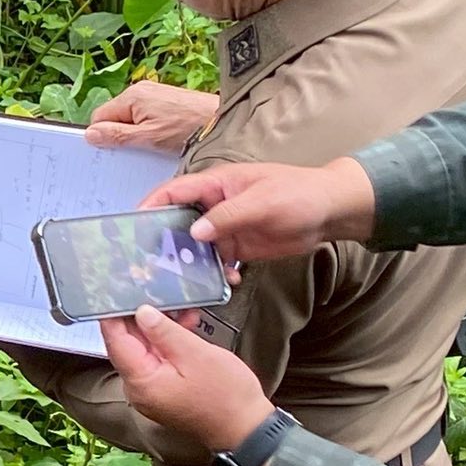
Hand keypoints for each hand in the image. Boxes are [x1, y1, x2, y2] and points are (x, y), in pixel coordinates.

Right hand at [86, 80, 219, 153]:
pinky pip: (145, 116)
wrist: (223, 121)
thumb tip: (90, 134)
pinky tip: (164, 137)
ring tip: (156, 142)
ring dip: (137, 132)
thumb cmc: (189, 128)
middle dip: (121, 134)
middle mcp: (141, 90)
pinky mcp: (165, 100)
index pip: (99, 118)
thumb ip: (115, 136)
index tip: (116, 149)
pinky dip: (150, 128)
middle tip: (139, 148)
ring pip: (130, 118)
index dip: (104, 136)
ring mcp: (154, 93)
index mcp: (132, 96)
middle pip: (114, 117)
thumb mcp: (148, 138)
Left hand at [99, 304, 274, 452]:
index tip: (116, 291)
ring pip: (145, 351)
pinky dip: (168, 344)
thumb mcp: (196, 354)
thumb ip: (165, 333)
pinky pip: (158, 361)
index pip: (115, 341)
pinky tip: (186, 329)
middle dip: (142, 318)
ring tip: (183, 311)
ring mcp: (149, 391)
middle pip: (128, 344)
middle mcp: (137, 388)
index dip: (114, 314)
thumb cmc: (226, 394)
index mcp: (140, 381)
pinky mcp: (163, 390)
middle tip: (156, 293)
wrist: (247, 428)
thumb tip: (141, 313)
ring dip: (160, 329)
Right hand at [140, 157, 375, 262]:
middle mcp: (213, 205)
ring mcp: (224, 227)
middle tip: (149, 262)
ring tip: (181, 280)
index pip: (172, 192)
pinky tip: (223, 280)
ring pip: (193, 245)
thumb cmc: (300, 193)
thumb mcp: (262, 202)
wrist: (332, 211)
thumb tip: (195, 232)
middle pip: (176, 222)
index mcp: (215, 185)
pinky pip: (214, 261)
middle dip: (162, 240)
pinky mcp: (237, 246)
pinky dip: (213, 272)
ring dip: (187, 262)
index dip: (150, 206)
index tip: (133, 224)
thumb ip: (227, 216)